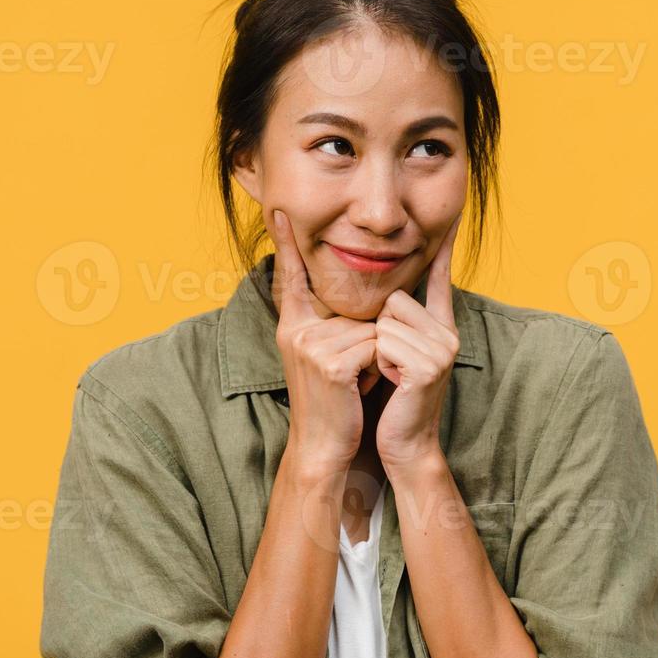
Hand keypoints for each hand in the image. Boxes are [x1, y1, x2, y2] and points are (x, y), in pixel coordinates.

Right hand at [266, 208, 381, 470]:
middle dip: (366, 340)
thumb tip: (352, 300)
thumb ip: (331, 326)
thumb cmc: (334, 403)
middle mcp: (295, 331)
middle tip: (353, 376)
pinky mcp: (331, 363)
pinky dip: (378, 367)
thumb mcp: (326, 357)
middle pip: (353, 308)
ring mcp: (311, 346)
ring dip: (374, 357)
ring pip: (369, 328)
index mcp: (292, 326)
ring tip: (355, 384)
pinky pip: (374, 346)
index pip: (291, 278)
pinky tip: (360, 389)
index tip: (280, 210)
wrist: (324, 446)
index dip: (288, 244)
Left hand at [374, 212, 462, 473]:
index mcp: (441, 326)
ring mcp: (442, 348)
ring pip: (387, 320)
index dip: (445, 248)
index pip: (440, 278)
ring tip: (390, 375)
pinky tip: (392, 384)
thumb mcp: (394, 353)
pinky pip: (385, 343)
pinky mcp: (429, 366)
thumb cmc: (392, 399)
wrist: (404, 443)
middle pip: (396, 299)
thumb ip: (396, 323)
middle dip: (379, 330)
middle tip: (389, 364)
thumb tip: (382, 295)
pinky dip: (378, 364)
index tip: (452, 215)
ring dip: (376, 349)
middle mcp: (448, 332)